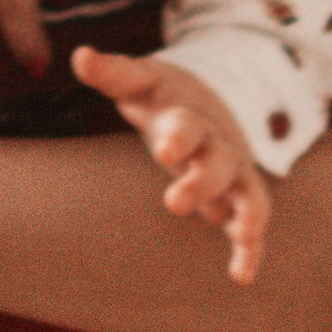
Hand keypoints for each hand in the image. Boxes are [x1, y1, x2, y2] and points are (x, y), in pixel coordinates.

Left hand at [71, 48, 270, 283]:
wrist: (212, 98)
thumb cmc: (163, 98)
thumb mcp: (141, 82)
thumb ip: (113, 74)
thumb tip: (80, 55)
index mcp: (186, 115)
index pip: (184, 122)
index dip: (178, 135)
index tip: (166, 150)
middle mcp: (214, 143)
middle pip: (215, 160)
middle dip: (200, 181)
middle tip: (176, 202)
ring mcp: (231, 170)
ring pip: (245, 191)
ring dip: (246, 212)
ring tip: (243, 233)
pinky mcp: (238, 195)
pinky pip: (250, 220)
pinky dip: (250, 248)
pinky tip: (242, 276)